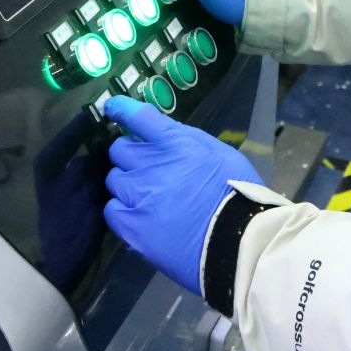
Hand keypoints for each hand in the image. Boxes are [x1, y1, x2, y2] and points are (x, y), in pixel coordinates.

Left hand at [102, 95, 260, 294]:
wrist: (238, 242)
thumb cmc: (237, 194)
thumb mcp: (220, 153)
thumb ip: (188, 140)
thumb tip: (164, 134)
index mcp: (175, 143)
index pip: (138, 117)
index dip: (122, 109)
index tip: (113, 108)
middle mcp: (150, 164)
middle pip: (120, 150)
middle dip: (131, 156)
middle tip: (148, 169)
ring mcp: (138, 196)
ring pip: (114, 180)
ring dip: (127, 184)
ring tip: (147, 198)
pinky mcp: (132, 227)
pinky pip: (111, 210)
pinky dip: (122, 210)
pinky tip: (138, 217)